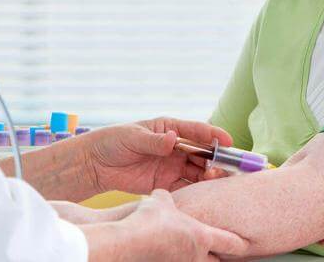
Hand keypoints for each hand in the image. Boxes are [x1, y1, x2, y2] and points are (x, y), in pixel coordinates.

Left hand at [85, 117, 232, 194]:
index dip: (214, 135)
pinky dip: (197, 191)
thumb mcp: (133, 137)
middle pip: (203, 153)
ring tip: (214, 180)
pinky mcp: (165, 183)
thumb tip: (173, 138)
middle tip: (222, 168)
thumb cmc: (113, 142)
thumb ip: (154, 141)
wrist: (95, 164)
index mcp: (170, 128)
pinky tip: (204, 195)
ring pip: (198, 171)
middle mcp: (175, 147)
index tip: (228, 141)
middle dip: (216, 159)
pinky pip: (186, 187)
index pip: (197, 130)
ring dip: (209, 176)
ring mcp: (172, 165)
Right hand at [116, 189, 247, 261]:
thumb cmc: (149, 219)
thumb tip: (165, 197)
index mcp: (202, 236)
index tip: (247, 243)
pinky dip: (174, 258)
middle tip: (218, 251)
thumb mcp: (161, 200)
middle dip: (217, 257)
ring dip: (195, 258)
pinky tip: (165, 253)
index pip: (231, 243)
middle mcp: (196, 255)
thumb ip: (169, 199)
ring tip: (190, 251)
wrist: (129, 241)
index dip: (241, 243)